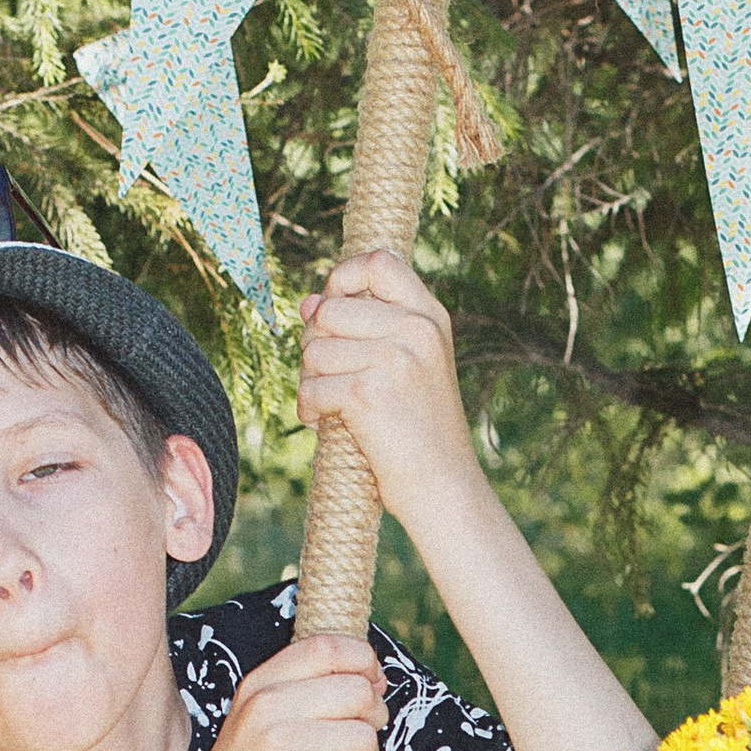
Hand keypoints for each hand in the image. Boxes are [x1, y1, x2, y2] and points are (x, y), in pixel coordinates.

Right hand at [164, 633, 384, 750]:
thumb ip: (305, 695)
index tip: (372, 682)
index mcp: (256, 687)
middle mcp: (266, 707)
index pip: (326, 646)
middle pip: (357, 690)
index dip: (363, 659)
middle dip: (374, 718)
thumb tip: (376, 677)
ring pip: (365, 737)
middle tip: (358, 745)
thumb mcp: (258, 727)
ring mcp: (281, 742)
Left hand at [298, 251, 480, 526]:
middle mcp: (416, 330)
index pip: (379, 263)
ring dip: (310, 381)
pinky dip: (308, 411)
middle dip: (315, 344)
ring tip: (333, 406)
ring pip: (313, 350)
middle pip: (329, 310)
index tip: (333, 305)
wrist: (444, 487)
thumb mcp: (408, 366)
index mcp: (430, 317)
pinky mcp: (367, 394)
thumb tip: (306, 301)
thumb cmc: (421, 429)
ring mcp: (394, 360)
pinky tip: (325, 425)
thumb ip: (364, 327)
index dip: (344, 277)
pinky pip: (309, 388)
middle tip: (332, 377)